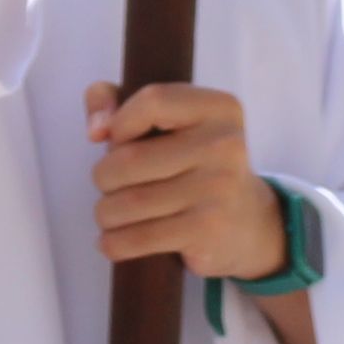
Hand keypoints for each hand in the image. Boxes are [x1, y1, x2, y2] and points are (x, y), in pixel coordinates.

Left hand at [85, 82, 287, 284]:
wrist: (247, 221)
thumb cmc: (192, 163)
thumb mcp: (169, 121)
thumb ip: (118, 102)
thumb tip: (96, 130)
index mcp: (218, 109)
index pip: (153, 101)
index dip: (119, 122)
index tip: (115, 140)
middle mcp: (224, 144)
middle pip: (128, 160)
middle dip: (104, 177)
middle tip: (112, 185)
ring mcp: (218, 189)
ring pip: (128, 203)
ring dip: (106, 213)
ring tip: (112, 214)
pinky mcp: (207, 230)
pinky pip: (139, 238)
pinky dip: (113, 243)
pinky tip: (111, 240)